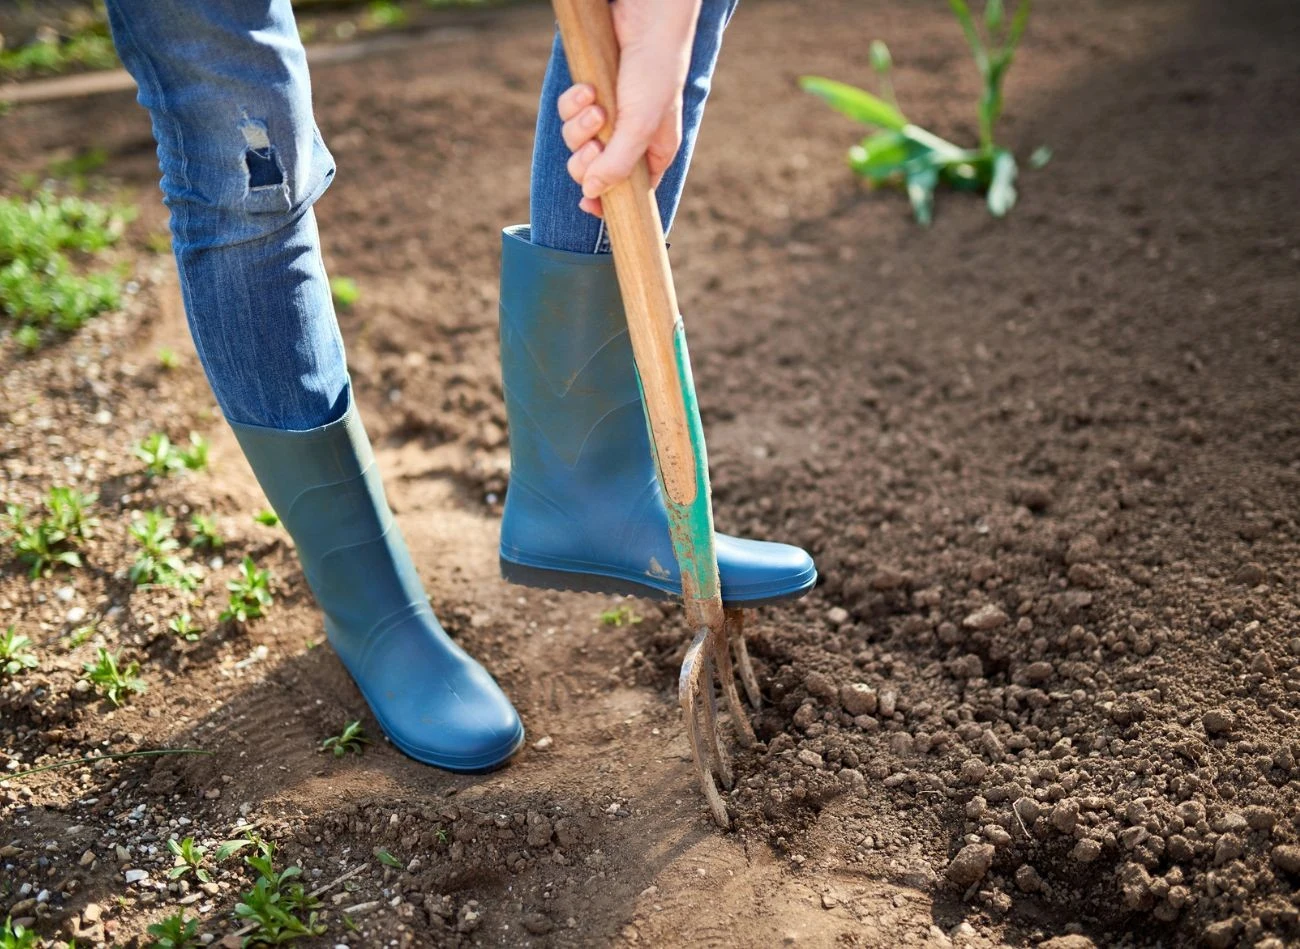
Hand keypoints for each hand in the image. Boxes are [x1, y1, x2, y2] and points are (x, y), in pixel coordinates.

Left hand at [557, 0, 700, 217]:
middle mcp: (629, 138)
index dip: (606, 201)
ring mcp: (609, 116)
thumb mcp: (640, 126)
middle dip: (588, 159)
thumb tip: (590, 194)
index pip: (628, 192)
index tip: (587, 207)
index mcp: (652, 152)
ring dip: (580, 127)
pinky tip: (587, 88)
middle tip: (595, 144)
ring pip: (577, 141)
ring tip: (595, 105)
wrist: (645, 20)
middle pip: (593, 170)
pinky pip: (569, 112)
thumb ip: (617, 164)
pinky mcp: (590, 94)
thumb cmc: (655, 71)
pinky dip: (574, 104)